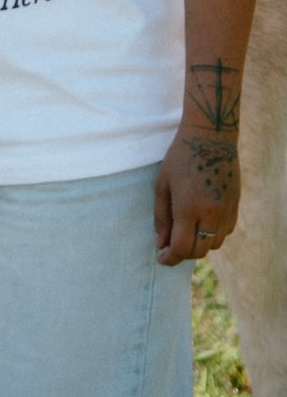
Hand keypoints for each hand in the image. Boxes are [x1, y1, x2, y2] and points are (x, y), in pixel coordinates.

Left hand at [153, 127, 240, 265]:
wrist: (210, 137)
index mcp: (188, 208)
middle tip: (171, 247)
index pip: (182, 247)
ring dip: (199, 244)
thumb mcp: (162, 185)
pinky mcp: (236, 206)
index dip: (170, 258)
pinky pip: (226, 232)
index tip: (161, 259)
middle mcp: (211, 214)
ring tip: (186, 232)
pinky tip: (202, 223)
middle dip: (183, 254)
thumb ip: (161, 217)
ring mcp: (226, 211)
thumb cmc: (180, 157)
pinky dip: (213, 234)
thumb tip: (160, 244)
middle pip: (199, 251)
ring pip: (214, 244)